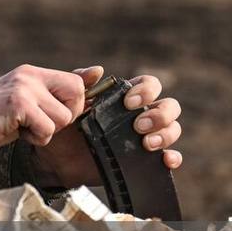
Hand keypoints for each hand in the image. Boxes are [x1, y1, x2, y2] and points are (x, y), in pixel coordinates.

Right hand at [0, 64, 88, 155]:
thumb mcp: (25, 101)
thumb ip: (56, 91)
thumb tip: (98, 71)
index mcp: (31, 72)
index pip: (76, 81)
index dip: (73, 104)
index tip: (53, 115)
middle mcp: (29, 75)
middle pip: (77, 94)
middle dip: (65, 116)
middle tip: (39, 123)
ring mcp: (24, 88)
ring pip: (63, 117)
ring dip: (47, 132)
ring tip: (23, 129)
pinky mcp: (19, 104)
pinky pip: (48, 129)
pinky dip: (36, 139)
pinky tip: (17, 133)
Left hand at [29, 66, 183, 187]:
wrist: (57, 160)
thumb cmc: (65, 126)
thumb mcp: (68, 104)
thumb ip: (80, 84)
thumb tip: (98, 70)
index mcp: (126, 98)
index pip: (149, 84)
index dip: (146, 90)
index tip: (128, 102)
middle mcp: (142, 115)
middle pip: (169, 106)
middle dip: (159, 114)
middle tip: (138, 125)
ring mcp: (146, 137)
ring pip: (173, 129)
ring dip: (166, 134)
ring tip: (146, 143)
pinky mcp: (145, 160)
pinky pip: (171, 156)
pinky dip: (173, 157)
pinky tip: (166, 160)